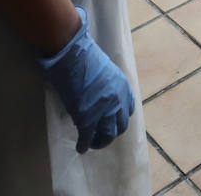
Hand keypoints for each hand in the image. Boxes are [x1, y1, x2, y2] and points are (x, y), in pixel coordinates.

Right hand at [39, 7, 134, 153]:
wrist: (72, 53)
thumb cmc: (84, 56)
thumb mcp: (105, 70)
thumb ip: (107, 84)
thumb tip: (100, 92)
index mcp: (123, 86)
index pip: (129, 108)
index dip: (120, 116)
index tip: (112, 121)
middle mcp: (118, 99)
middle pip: (121, 124)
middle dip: (112, 132)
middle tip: (102, 136)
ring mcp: (103, 110)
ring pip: (107, 134)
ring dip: (100, 142)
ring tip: (92, 144)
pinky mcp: (87, 117)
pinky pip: (87, 137)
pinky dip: (84, 144)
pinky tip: (80, 148)